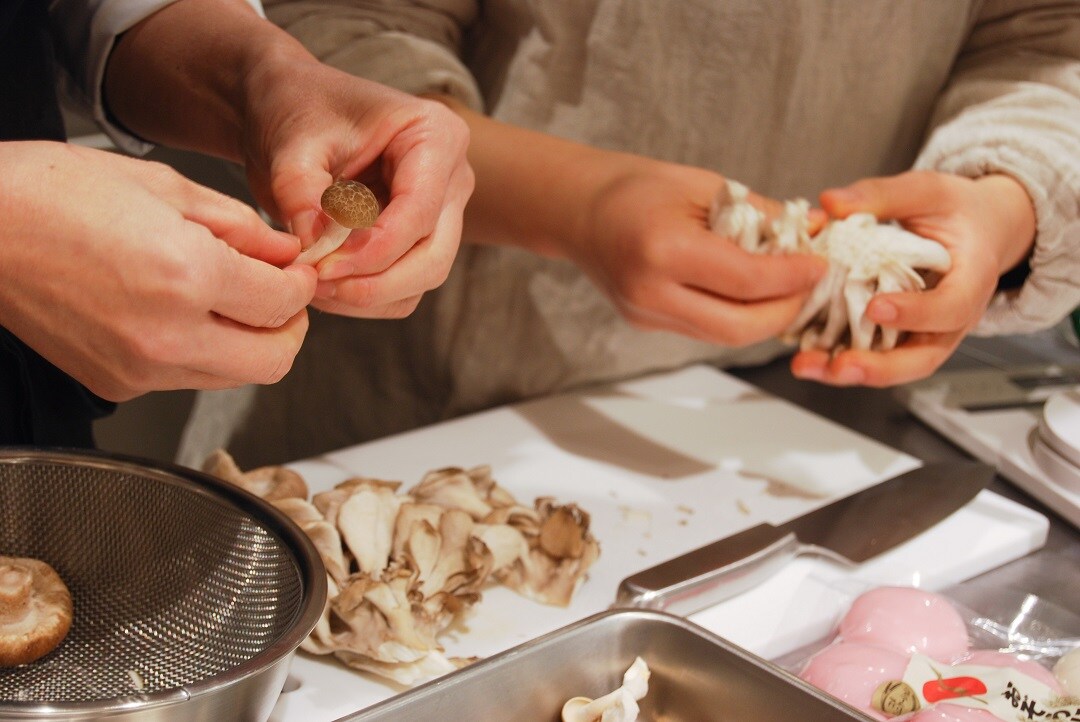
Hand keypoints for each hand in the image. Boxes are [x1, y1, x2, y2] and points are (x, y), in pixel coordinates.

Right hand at [0, 142, 316, 400]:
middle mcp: (167, 334)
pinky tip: (181, 313)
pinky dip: (202, 352)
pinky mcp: (115, 384)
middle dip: (289, 327)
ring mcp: (139, 368)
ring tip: (229, 300)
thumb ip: (240, 228)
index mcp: (186, 276)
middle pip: (273, 360)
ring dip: (248, 344)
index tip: (296, 272)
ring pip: (233, 376)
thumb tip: (284, 254)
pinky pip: (185, 378)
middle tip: (279, 296)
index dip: (301, 285)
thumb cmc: (53, 194)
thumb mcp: (164, 188)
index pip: (284, 303)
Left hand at [104, 0, 471, 319]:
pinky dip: (365, 296)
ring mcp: (441, 213)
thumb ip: (301, 194)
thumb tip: (315, 251)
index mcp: (435, 136)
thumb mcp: (292, 143)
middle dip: (376, 283)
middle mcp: (451, 178)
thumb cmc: (297, 110)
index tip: (320, 267)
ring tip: (313, 282)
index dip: (373, 250)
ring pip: (422, 280)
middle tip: (317, 285)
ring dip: (368, 295)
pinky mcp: (419, 240)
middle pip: (433, 257)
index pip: (419, 211)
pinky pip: (404, 288)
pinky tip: (324, 281)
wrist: (290, 108)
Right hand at [568, 160, 826, 345]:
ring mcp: (644, 314)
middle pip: (739, 327)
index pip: (747, 280)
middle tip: (809, 289)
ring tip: (788, 293)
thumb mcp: (702, 185)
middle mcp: (650, 292)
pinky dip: (735, 316)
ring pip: (723, 336)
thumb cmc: (635, 186)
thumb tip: (807, 234)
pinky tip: (753, 296)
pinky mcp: (644, 322)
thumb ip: (756, 214)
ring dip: (763, 320)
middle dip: (784, 312)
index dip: (792, 277)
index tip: (819, 264)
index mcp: (663, 251)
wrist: (577, 209)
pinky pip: (703, 330)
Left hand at [791, 170, 1035, 386]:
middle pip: (923, 358)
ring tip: (809, 366)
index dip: (916, 313)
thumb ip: (881, 195)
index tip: (877, 308)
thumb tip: (831, 203)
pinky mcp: (901, 337)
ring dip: (852, 372)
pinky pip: (875, 356)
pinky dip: (842, 360)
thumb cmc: (956, 211)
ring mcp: (927, 333)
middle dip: (879, 368)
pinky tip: (809, 356)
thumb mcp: (926, 191)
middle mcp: (952, 318)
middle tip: (838, 366)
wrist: (978, 229)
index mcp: (972, 280)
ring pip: (896, 367)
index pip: (951, 307)